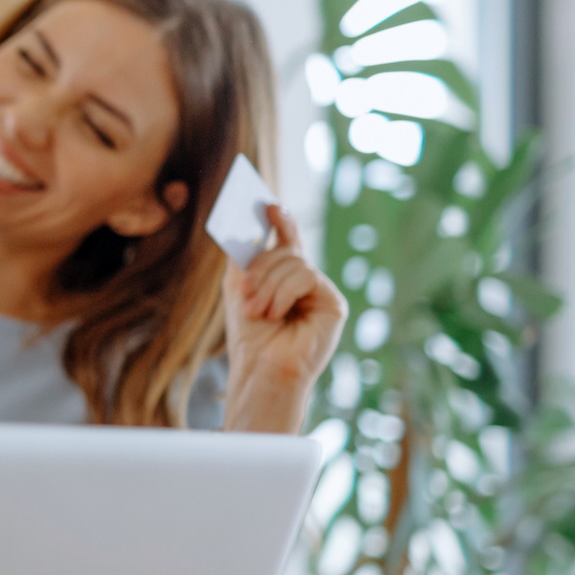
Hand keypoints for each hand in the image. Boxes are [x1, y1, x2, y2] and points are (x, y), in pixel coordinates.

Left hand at [222, 206, 347, 433]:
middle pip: (285, 250)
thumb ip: (245, 258)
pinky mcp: (334, 303)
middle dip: (260, 268)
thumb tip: (252, 228)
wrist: (262, 370)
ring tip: (256, 312)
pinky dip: (283, 293)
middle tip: (243, 292)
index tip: (269, 204)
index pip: (287, 241)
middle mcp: (306, 283)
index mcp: (284, 279)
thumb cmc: (250, 336)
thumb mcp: (240, 289)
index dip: (281, 220)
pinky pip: (306, 275)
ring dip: (267, 286)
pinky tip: (275, 314)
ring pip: (293, 261)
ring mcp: (321, 292)